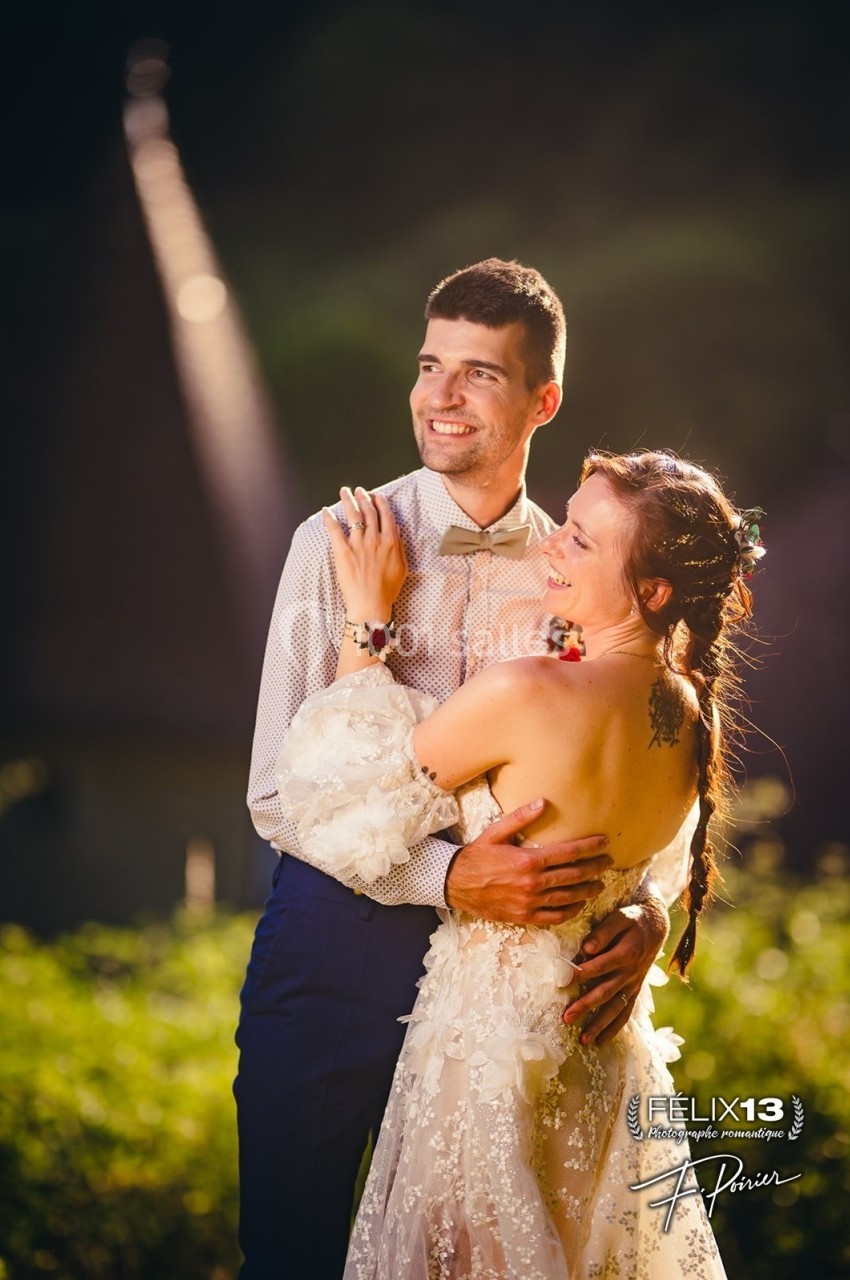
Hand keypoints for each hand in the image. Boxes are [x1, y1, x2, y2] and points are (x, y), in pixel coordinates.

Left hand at [322, 487, 407, 618]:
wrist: (370, 605)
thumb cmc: (387, 591)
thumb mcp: (402, 568)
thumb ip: (400, 547)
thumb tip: (396, 532)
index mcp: (391, 541)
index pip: (386, 515)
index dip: (381, 502)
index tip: (377, 495)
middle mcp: (375, 539)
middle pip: (369, 511)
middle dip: (364, 497)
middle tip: (360, 490)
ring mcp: (358, 544)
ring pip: (353, 514)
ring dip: (348, 500)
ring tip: (344, 492)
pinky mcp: (342, 551)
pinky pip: (334, 530)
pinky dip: (329, 518)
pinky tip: (326, 510)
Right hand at [445, 799, 610, 924]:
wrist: (455, 884)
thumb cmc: (476, 856)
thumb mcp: (496, 832)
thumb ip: (521, 818)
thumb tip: (543, 802)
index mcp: (528, 860)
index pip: (568, 853)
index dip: (590, 847)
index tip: (605, 843)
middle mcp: (532, 883)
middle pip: (574, 875)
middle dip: (596, 868)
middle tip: (609, 862)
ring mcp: (529, 902)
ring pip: (568, 898)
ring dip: (588, 890)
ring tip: (600, 883)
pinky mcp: (524, 917)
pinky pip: (555, 917)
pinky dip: (571, 912)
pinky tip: (579, 905)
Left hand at [561, 895, 668, 1044]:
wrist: (656, 926)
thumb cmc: (633, 919)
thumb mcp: (621, 917)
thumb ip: (604, 931)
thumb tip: (587, 948)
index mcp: (626, 953)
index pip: (601, 966)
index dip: (582, 972)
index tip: (564, 980)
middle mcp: (630, 973)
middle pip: (605, 992)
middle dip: (585, 1006)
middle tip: (566, 1017)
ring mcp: (633, 984)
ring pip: (615, 1008)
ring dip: (599, 1024)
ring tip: (583, 1039)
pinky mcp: (634, 991)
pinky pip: (625, 1012)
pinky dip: (614, 1028)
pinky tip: (601, 1040)